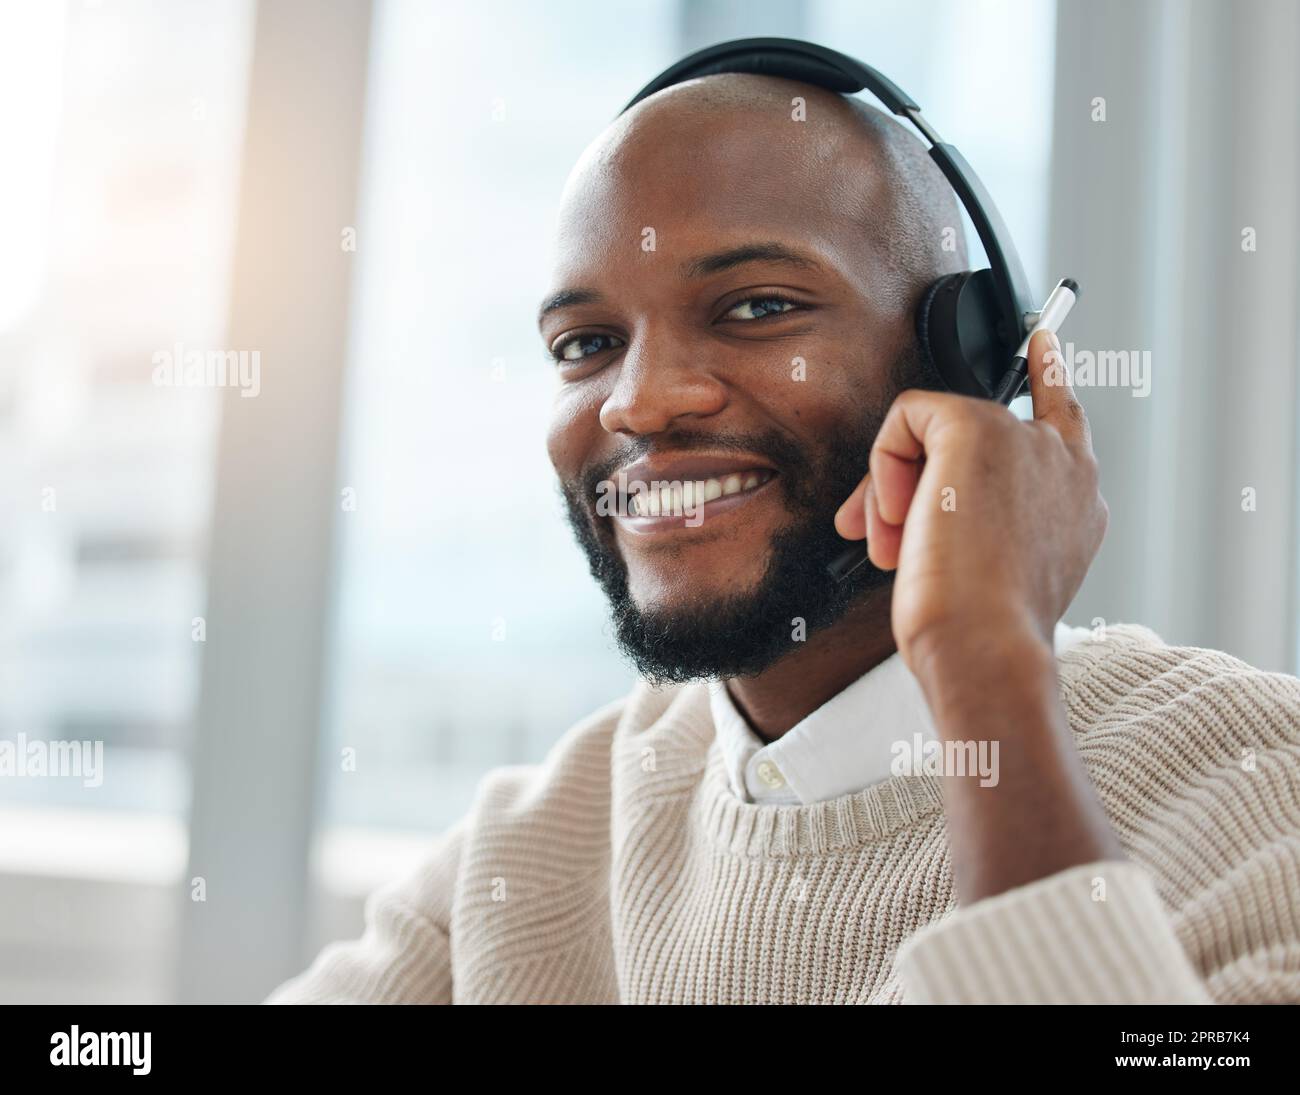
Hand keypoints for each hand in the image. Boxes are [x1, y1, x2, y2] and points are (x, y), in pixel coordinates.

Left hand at [834, 329, 1107, 682]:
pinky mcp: (977, 428)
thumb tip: (904, 511)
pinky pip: (908, 417)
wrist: (986, 646)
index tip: (1042, 340)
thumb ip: (971, 523)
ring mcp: (1026, 440)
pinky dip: (884, 468)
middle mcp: (1064, 466)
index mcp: (1077, 504)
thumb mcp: (988, 573)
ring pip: (934, 429)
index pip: (1067, 419)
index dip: (1051, 374)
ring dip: (896, 492)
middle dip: (917, 474)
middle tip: (892, 534)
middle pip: (981, 424)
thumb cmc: (982, 632)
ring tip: (898, 547)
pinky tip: (899, 518)